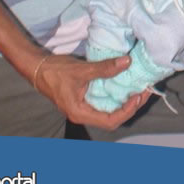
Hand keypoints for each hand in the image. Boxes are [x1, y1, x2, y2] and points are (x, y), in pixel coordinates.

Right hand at [33, 52, 151, 129]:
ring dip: (125, 101)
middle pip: (112, 118)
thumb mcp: (82, 70)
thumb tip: (127, 63)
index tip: (139, 96)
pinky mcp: (85, 98)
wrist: (38, 68)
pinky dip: (116, 94)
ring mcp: (85, 107)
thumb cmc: (56, 72)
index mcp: (81, 113)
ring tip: (139, 88)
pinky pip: (104, 100)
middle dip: (130, 106)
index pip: (110, 121)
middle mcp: (84, 114)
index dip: (127, 110)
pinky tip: (125, 84)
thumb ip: (104, 68)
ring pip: (109, 109)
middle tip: (145, 91)